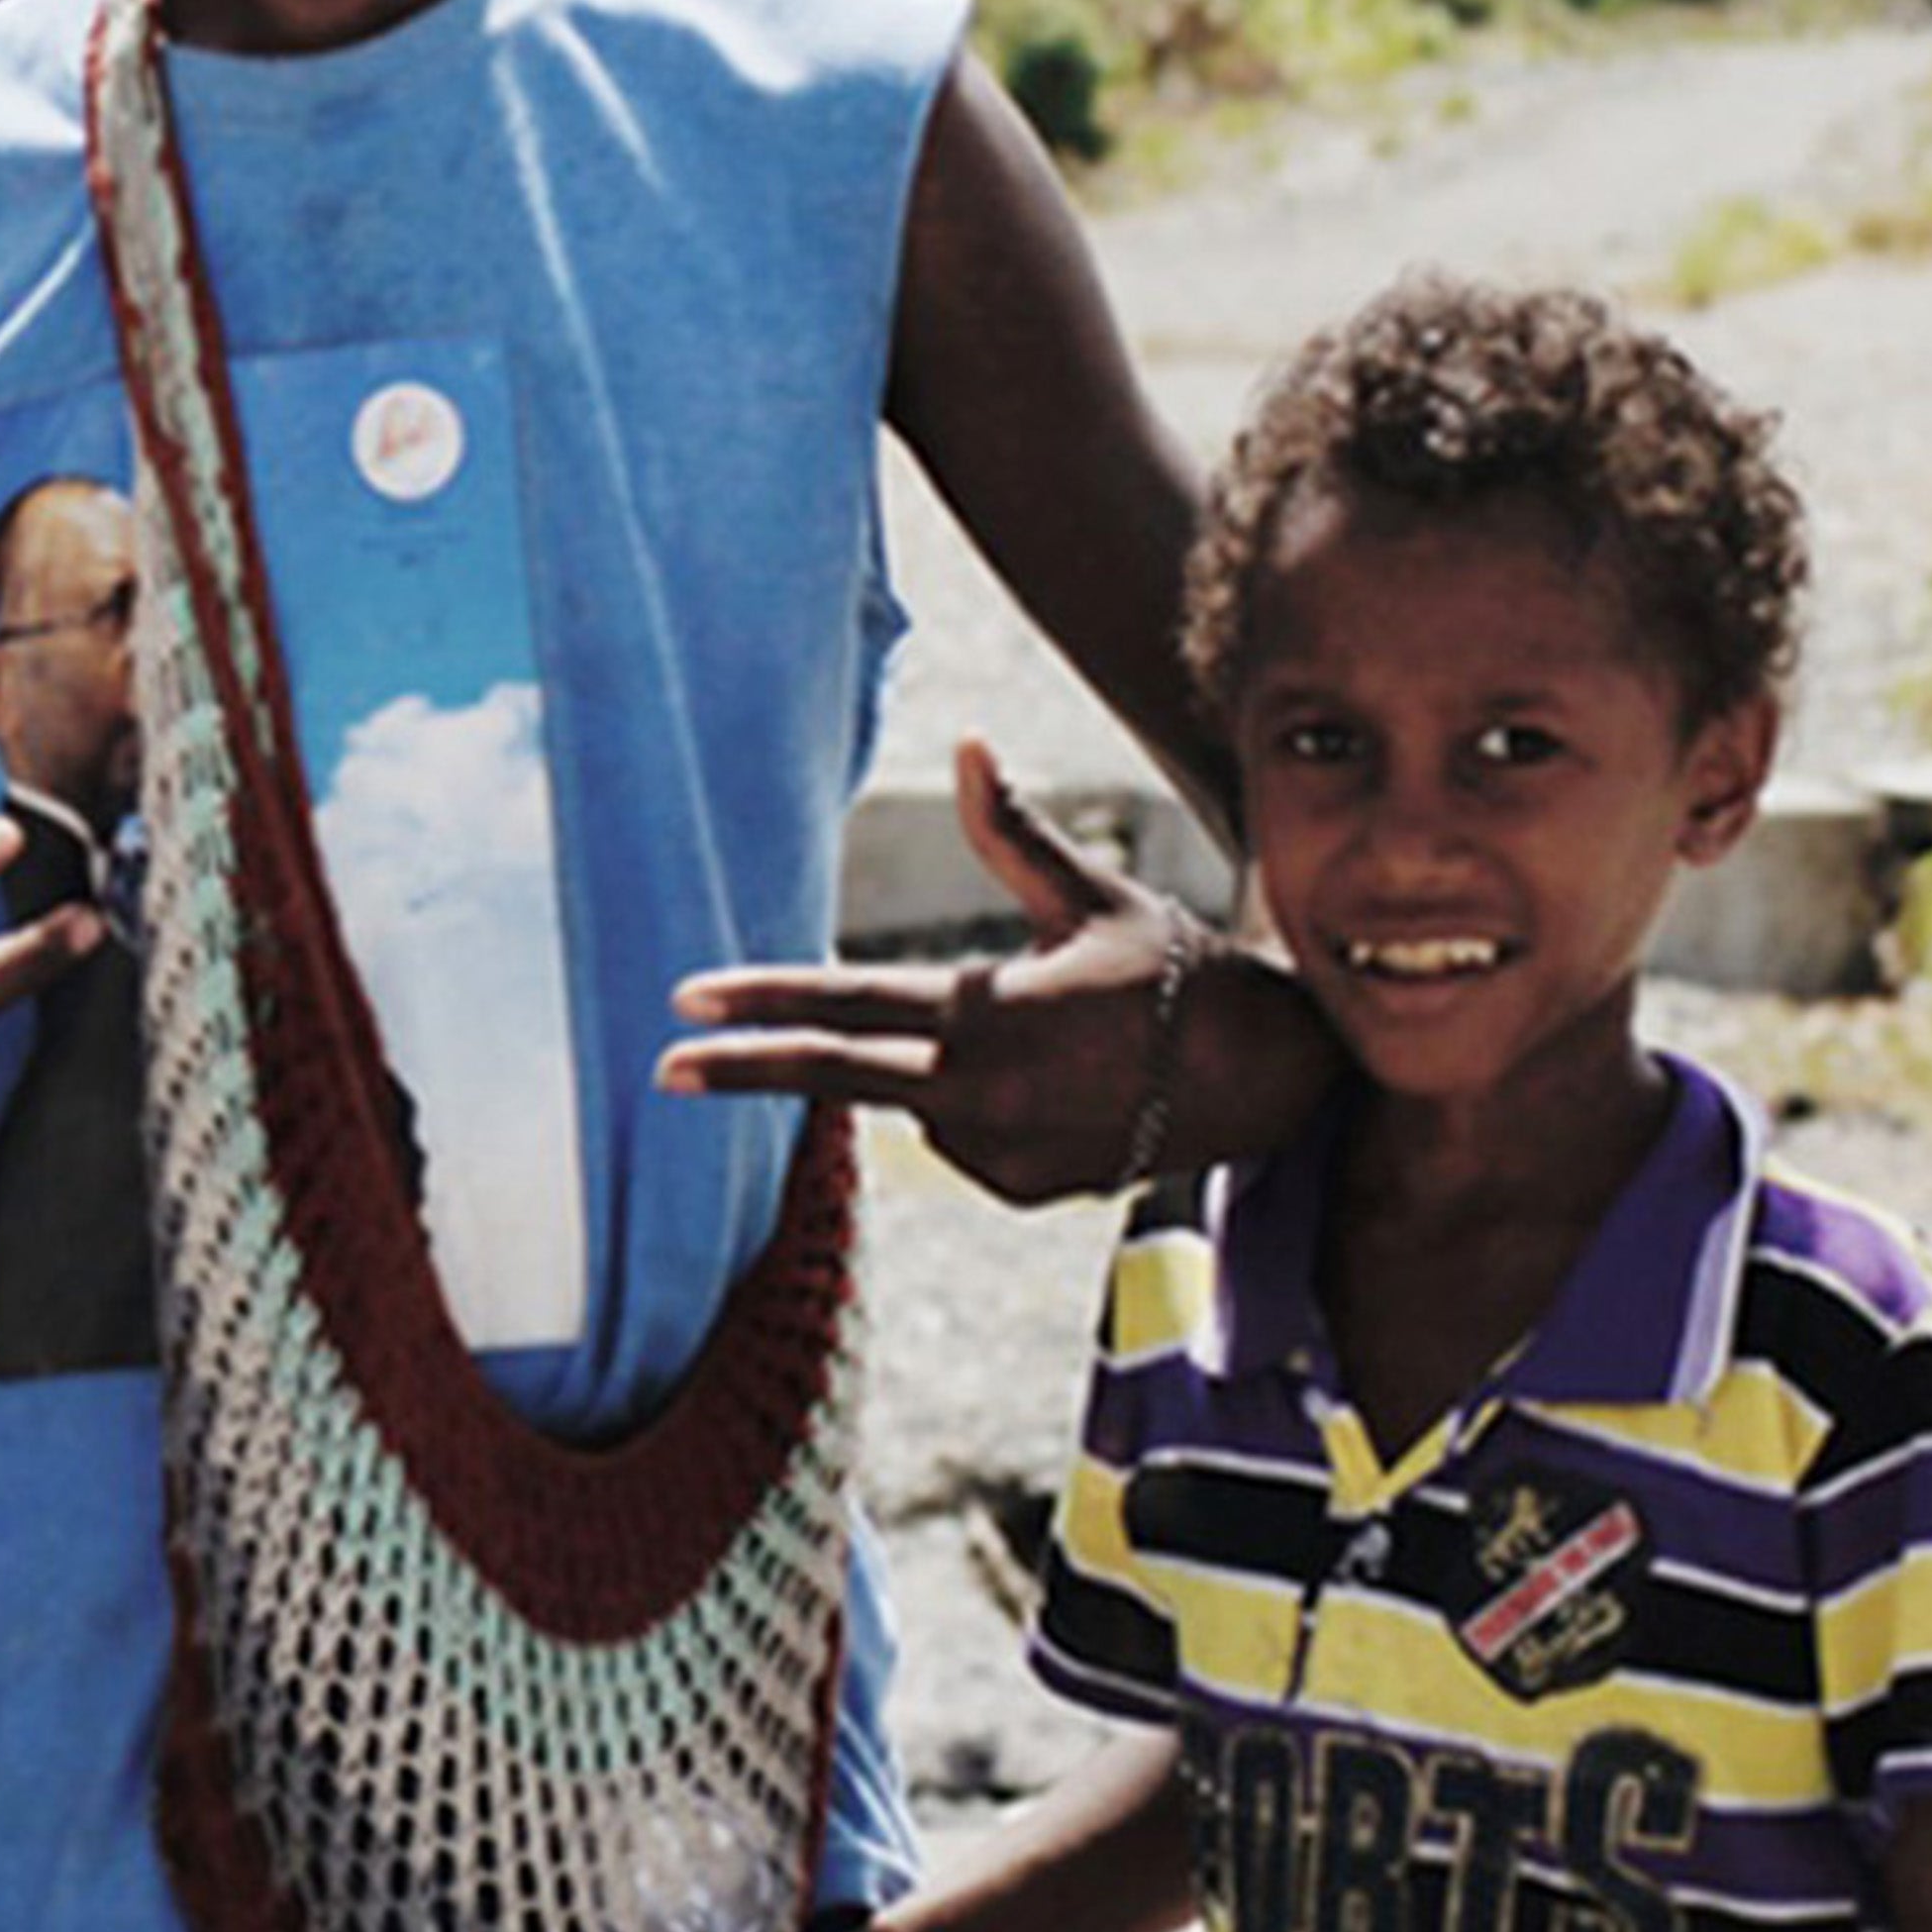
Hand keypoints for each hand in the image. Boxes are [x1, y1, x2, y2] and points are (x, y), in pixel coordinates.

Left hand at [661, 736, 1268, 1205]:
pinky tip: (1057, 1089)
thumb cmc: (1174, 970)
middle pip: (835, 1078)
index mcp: (987, 1012)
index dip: (760, 1002)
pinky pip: (963, 1141)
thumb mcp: (1092, 895)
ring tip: (1044, 1045)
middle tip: (664, 1068)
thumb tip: (967, 744)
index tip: (685, 1001)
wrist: (1266, 1079)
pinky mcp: (1023, 1188)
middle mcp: (981, 1092)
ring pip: (915, 1105)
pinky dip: (979, 1111)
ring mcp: (1001, 1150)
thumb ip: (1012, 831)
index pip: (846, 1006)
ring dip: (935, 1072)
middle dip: (744, 1069)